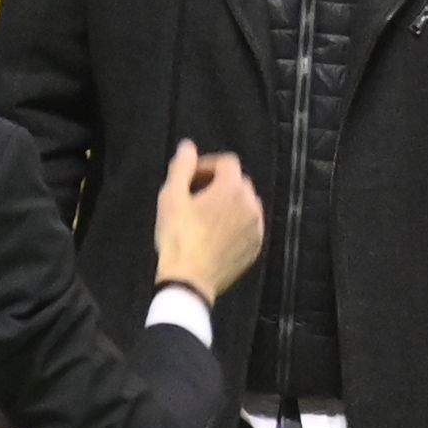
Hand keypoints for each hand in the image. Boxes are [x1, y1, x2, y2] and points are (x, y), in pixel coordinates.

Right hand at [148, 136, 266, 296]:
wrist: (189, 281)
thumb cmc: (177, 236)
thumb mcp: (171, 196)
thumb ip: (182, 166)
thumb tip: (188, 146)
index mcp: (232, 188)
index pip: (227, 162)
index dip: (207, 165)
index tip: (190, 178)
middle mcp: (251, 205)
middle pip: (238, 182)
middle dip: (218, 184)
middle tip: (194, 197)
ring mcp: (256, 228)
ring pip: (246, 205)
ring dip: (229, 204)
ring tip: (206, 217)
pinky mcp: (256, 247)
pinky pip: (249, 226)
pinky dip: (236, 224)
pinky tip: (216, 235)